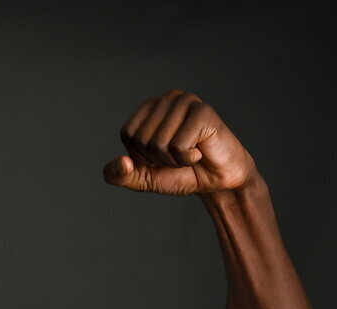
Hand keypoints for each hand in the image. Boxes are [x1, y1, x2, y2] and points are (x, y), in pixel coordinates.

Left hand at [103, 90, 255, 194]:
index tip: (160, 156)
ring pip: (159, 142)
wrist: (217, 181)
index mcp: (149, 109)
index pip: (127, 133)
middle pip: (142, 138)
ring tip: (190, 153)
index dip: (141, 155)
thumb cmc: (181, 174)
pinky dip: (187, 158)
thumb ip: (121, 175)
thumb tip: (120, 163)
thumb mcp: (143, 178)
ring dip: (174, 159)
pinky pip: (178, 145)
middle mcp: (167, 99)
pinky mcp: (203, 111)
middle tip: (178, 156)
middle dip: (158, 159)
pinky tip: (200, 152)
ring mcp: (186, 102)